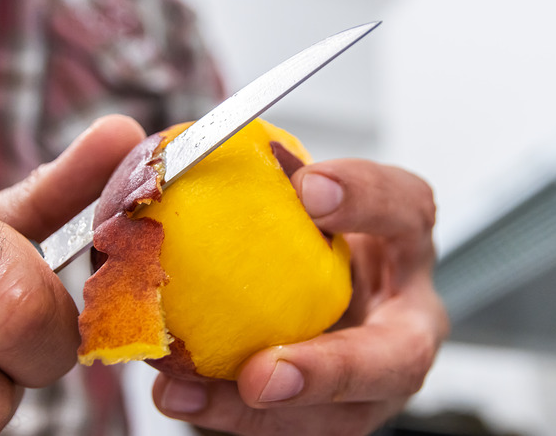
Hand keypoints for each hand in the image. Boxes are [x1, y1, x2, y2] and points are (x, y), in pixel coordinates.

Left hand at [153, 159, 449, 434]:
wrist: (310, 286)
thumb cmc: (298, 228)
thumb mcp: (284, 195)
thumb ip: (246, 177)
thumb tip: (148, 146)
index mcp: (399, 243)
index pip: (407, 208)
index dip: (369, 196)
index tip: (307, 188)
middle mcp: (402, 316)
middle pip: (400, 356)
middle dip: (335, 369)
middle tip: (263, 372)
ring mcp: (376, 376)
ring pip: (342, 417)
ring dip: (262, 416)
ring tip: (187, 394)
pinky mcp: (339, 409)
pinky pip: (290, 426)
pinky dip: (228, 411)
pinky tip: (178, 393)